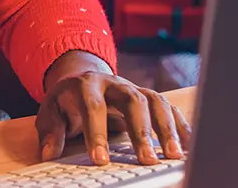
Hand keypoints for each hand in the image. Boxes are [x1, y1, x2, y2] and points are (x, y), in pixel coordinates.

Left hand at [35, 52, 190, 166]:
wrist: (82, 78)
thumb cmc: (66, 101)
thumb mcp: (50, 111)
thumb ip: (50, 131)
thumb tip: (49, 153)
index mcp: (86, 85)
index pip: (93, 107)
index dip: (97, 133)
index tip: (101, 160)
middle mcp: (114, 83)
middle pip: (133, 101)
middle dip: (141, 131)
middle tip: (146, 160)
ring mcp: (134, 87)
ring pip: (156, 102)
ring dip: (166, 129)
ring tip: (172, 156)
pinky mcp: (148, 96)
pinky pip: (169, 108)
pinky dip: (180, 126)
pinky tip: (188, 147)